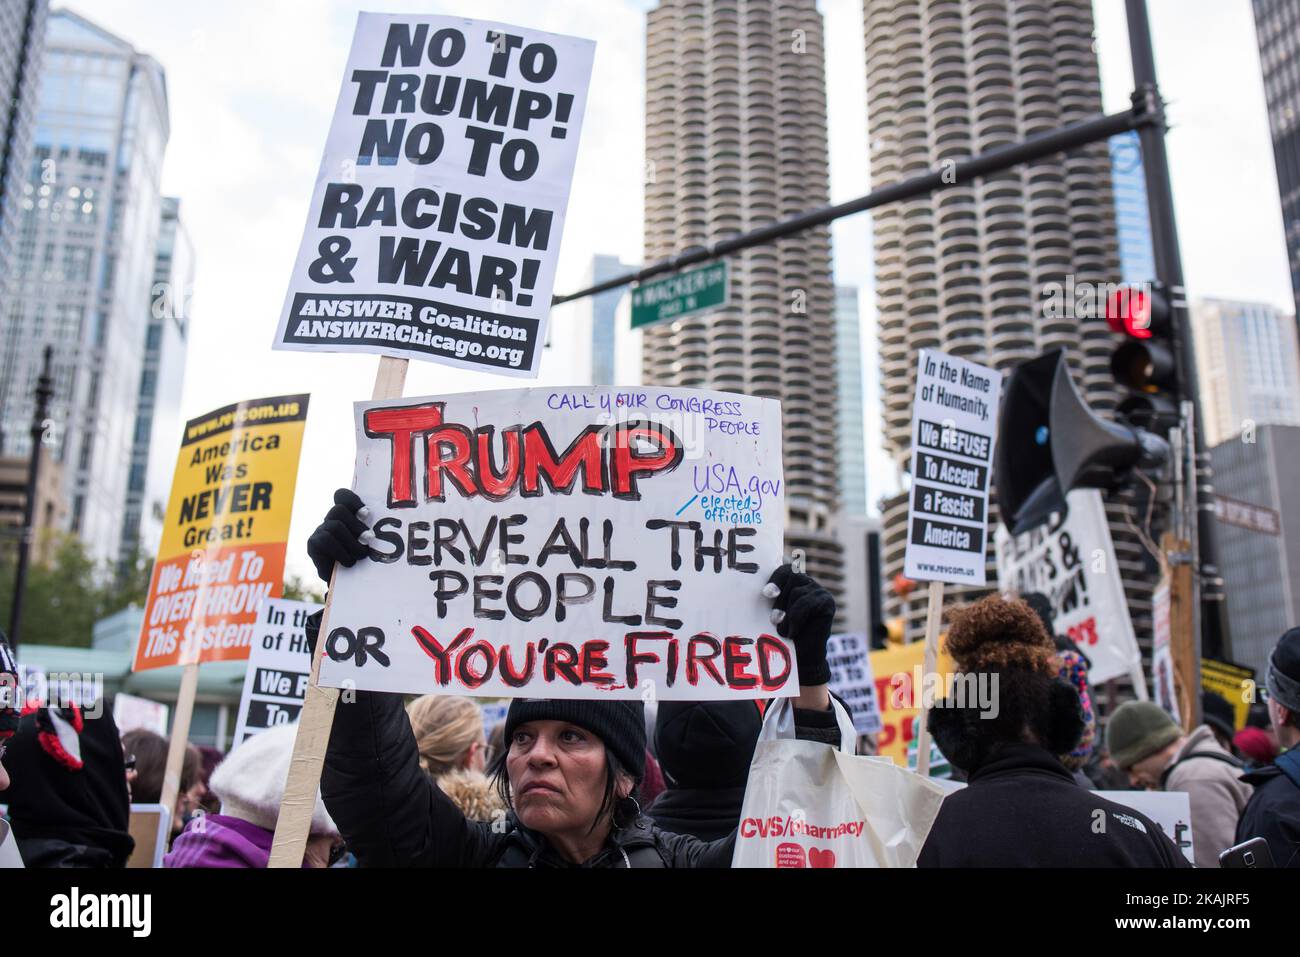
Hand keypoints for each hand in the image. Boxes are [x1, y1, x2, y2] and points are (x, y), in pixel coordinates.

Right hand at [306, 488, 370, 584]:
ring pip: (334, 526)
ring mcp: (320, 530)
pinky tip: (348, 562)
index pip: (342, 496)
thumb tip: (380, 529)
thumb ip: (371, 532)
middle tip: (369, 539)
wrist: (345, 582)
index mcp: (346, 515)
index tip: (367, 513)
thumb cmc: (361, 558)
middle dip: (357, 525)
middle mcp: (330, 519)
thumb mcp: (369, 543)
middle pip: (339, 510)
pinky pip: (325, 541)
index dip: (353, 500)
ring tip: (361, 555)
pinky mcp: (313, 544)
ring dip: (351, 542)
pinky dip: (340, 553)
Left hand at [762, 564, 833, 686]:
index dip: (776, 579)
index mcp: (793, 583)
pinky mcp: (827, 602)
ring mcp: (820, 591)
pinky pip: (806, 603)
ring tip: (783, 630)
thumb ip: (768, 596)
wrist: (800, 659)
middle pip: (792, 577)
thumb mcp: (771, 612)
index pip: (785, 570)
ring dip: (786, 613)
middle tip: (774, 620)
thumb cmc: (781, 635)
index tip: (766, 594)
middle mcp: (808, 583)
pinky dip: (795, 619)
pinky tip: (793, 632)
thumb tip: (746, 583)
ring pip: (797, 592)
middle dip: (779, 600)